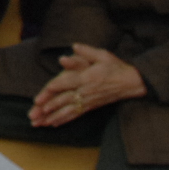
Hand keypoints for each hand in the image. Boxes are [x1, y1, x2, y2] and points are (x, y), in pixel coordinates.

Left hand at [28, 44, 145, 127]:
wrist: (132, 83)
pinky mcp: (91, 107)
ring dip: (54, 116)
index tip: (47, 89)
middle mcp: (87, 91)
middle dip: (50, 105)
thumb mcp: (103, 55)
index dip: (58, 85)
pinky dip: (64, 119)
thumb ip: (87, 51)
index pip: (70, 81)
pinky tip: (53, 123)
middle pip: (66, 99)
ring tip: (40, 121)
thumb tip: (74, 46)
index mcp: (89, 78)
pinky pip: (76, 114)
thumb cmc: (115, 67)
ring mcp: (89, 101)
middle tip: (36, 111)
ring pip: (69, 110)